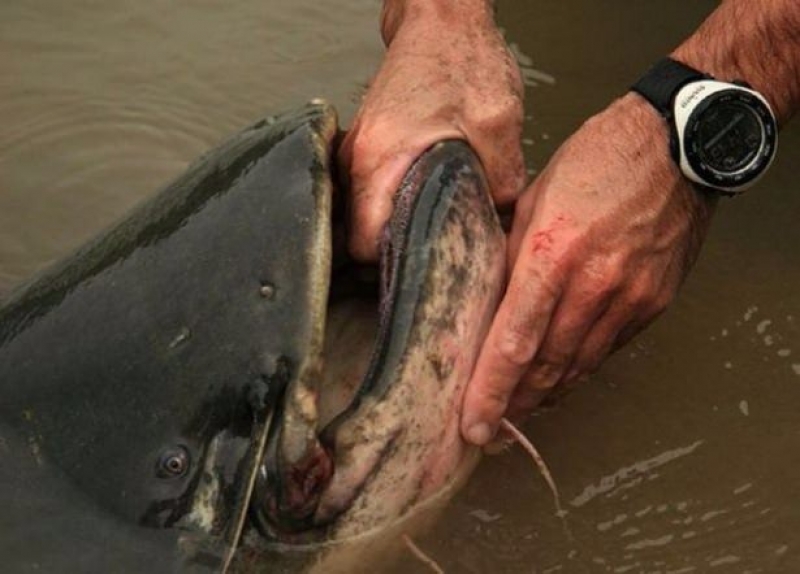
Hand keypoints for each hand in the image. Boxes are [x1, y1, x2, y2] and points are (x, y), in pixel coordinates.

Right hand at [338, 0, 524, 260]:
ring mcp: (360, 152)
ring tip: (431, 240)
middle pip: (359, 234)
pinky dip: (392, 207)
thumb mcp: (497, 123)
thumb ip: (502, 180)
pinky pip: (371, 193)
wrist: (440, 18)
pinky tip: (425, 208)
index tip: (420, 274)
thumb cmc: (462, 60)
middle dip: (392, 256)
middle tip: (432, 266)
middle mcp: (359, 159)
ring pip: (364, 215)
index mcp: (381, 159)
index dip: (390, 268)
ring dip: (392, 231)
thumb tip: (502, 222)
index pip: (363, 242)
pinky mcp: (370, 146)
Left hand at [461, 93, 717, 444]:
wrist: (675, 148)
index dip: (491, 391)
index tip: (474, 426)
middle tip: (490, 429)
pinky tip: (559, 378)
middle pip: (547, 366)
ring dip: (546, 394)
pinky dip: (579, 368)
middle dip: (514, 404)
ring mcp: (630, 298)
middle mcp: (594, 284)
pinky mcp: (653, 303)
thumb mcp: (534, 200)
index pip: (514, 341)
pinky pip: (607, 349)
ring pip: (579, 366)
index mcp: (553, 253)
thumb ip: (511, 255)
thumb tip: (488, 298)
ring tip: (518, 411)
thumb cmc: (596, 162)